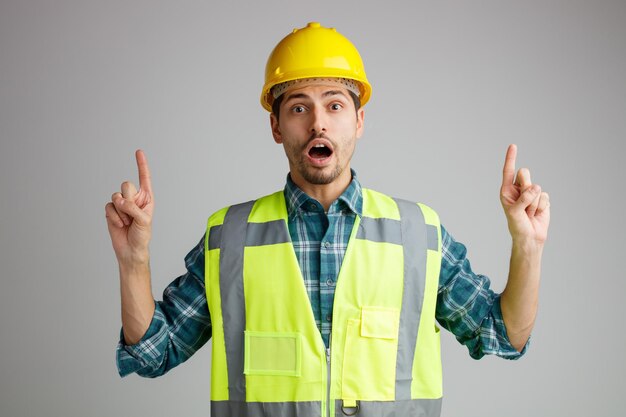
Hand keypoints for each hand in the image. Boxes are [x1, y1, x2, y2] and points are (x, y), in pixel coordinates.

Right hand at [105, 150, 154, 264]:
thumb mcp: (144, 221)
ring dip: (121, 211)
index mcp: (146, 198)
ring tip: (127, 222)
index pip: (144, 178)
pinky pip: (109, 206)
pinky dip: (114, 216)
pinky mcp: (111, 210)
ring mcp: (122, 204)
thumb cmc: (142, 235)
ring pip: (116, 196)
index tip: (139, 151)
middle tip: (132, 213)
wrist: (130, 249)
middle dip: (128, 199)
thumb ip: (133, 208)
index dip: (141, 164)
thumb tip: (119, 200)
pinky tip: (119, 224)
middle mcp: (134, 198)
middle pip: (126, 185)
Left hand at [500, 144, 549, 244]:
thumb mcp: (514, 212)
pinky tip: (537, 213)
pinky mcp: (542, 198)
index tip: (513, 145)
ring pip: (537, 188)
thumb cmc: (517, 224)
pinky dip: (541, 207)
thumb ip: (523, 199)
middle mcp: (519, 189)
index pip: (509, 171)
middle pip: (525, 174)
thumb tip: (535, 188)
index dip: (511, 158)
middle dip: (526, 188)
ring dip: (533, 203)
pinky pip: (545, 197)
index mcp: (507, 190)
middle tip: (523, 204)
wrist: (530, 236)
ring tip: (528, 213)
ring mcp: (531, 193)